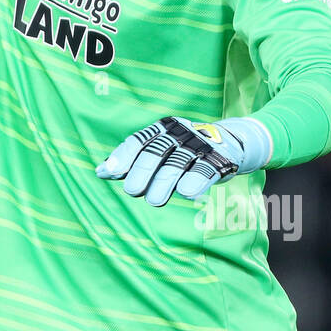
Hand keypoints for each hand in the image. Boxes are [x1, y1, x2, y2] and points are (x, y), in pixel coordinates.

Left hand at [95, 116, 271, 204]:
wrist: (230, 143)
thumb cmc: (184, 152)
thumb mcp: (159, 150)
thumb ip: (132, 161)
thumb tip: (99, 172)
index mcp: (162, 129)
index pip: (139, 140)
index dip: (124, 155)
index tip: (110, 172)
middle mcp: (179, 133)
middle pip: (157, 151)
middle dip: (142, 171)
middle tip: (132, 191)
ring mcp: (199, 145)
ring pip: (178, 163)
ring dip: (165, 182)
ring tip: (154, 201)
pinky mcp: (219, 159)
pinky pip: (205, 170)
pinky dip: (195, 181)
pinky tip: (186, 194)